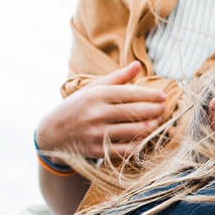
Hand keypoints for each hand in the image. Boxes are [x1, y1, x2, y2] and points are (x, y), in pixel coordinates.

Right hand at [35, 61, 167, 161]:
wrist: (51, 133)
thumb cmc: (77, 107)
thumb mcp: (92, 89)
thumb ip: (117, 78)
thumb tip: (138, 65)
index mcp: (96, 96)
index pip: (130, 94)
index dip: (150, 95)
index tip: (163, 96)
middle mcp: (96, 114)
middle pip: (134, 112)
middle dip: (153, 110)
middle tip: (163, 108)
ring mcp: (96, 134)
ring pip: (132, 131)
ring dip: (150, 126)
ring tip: (157, 121)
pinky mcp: (97, 150)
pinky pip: (125, 150)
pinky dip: (139, 144)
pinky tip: (145, 138)